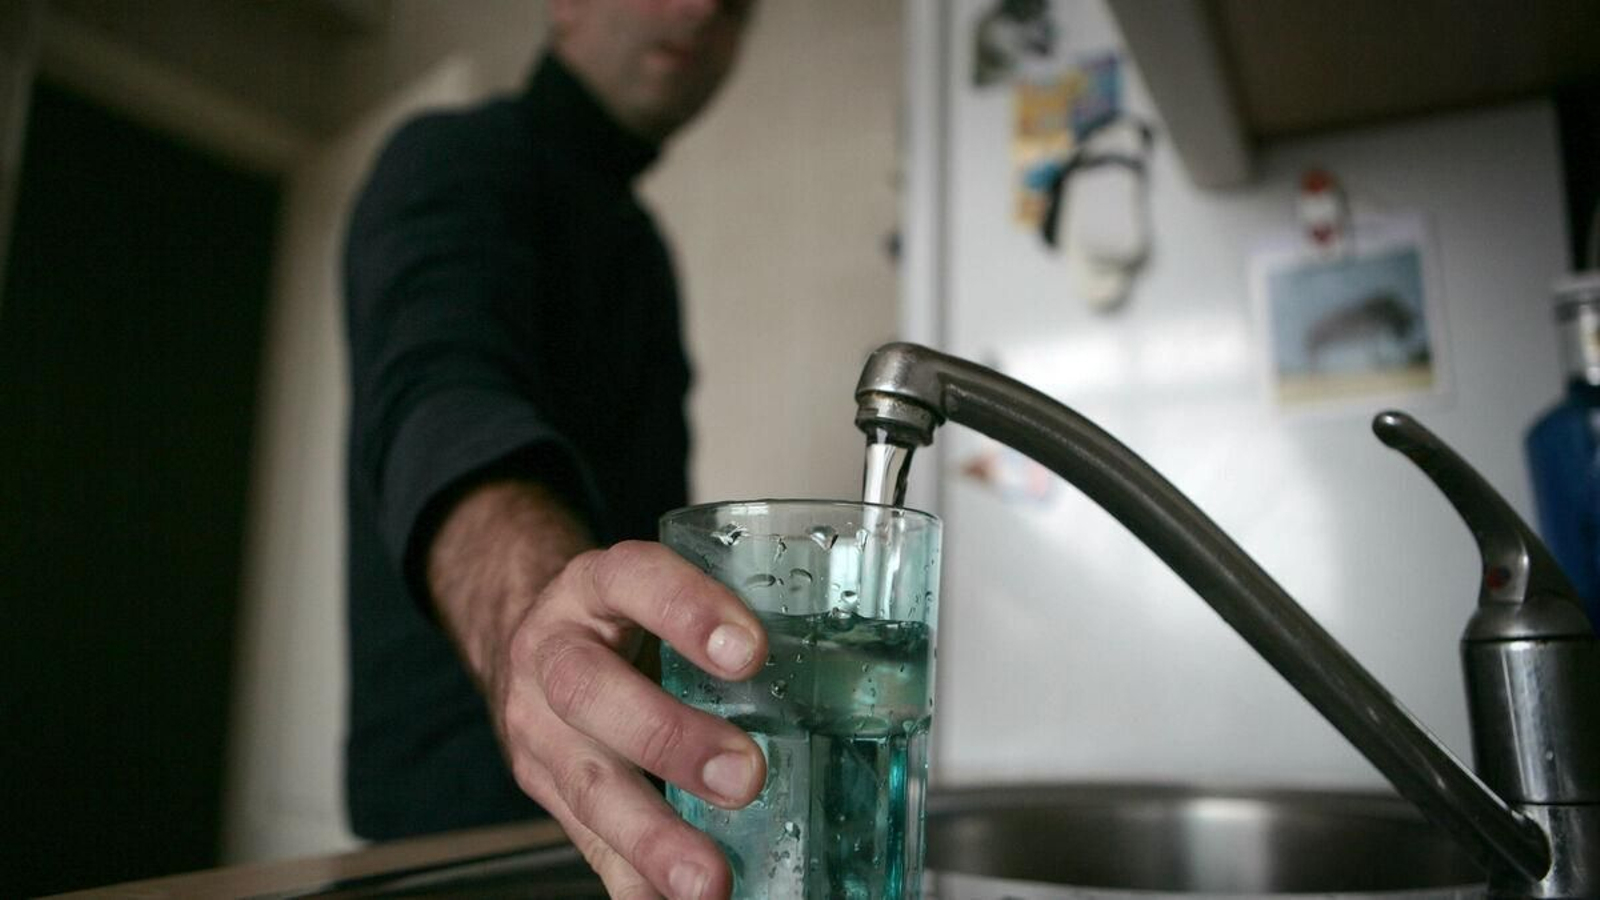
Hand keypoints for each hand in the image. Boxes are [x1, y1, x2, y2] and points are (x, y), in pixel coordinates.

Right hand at [428, 482, 768, 899]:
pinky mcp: (544, 788)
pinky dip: (632, 881)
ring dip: (653, 837)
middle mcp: (554, 653)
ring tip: (709, 879)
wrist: (530, 637)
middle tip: (744, 777)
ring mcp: (538, 727)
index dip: (687, 611)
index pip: (634, 579)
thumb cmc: (619, 618)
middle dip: (671, 740)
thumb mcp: (655, 592)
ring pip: (586, 783)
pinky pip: (585, 843)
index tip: (750, 652)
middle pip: (592, 691)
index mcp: (594, 588)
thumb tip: (844, 669)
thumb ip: (721, 623)